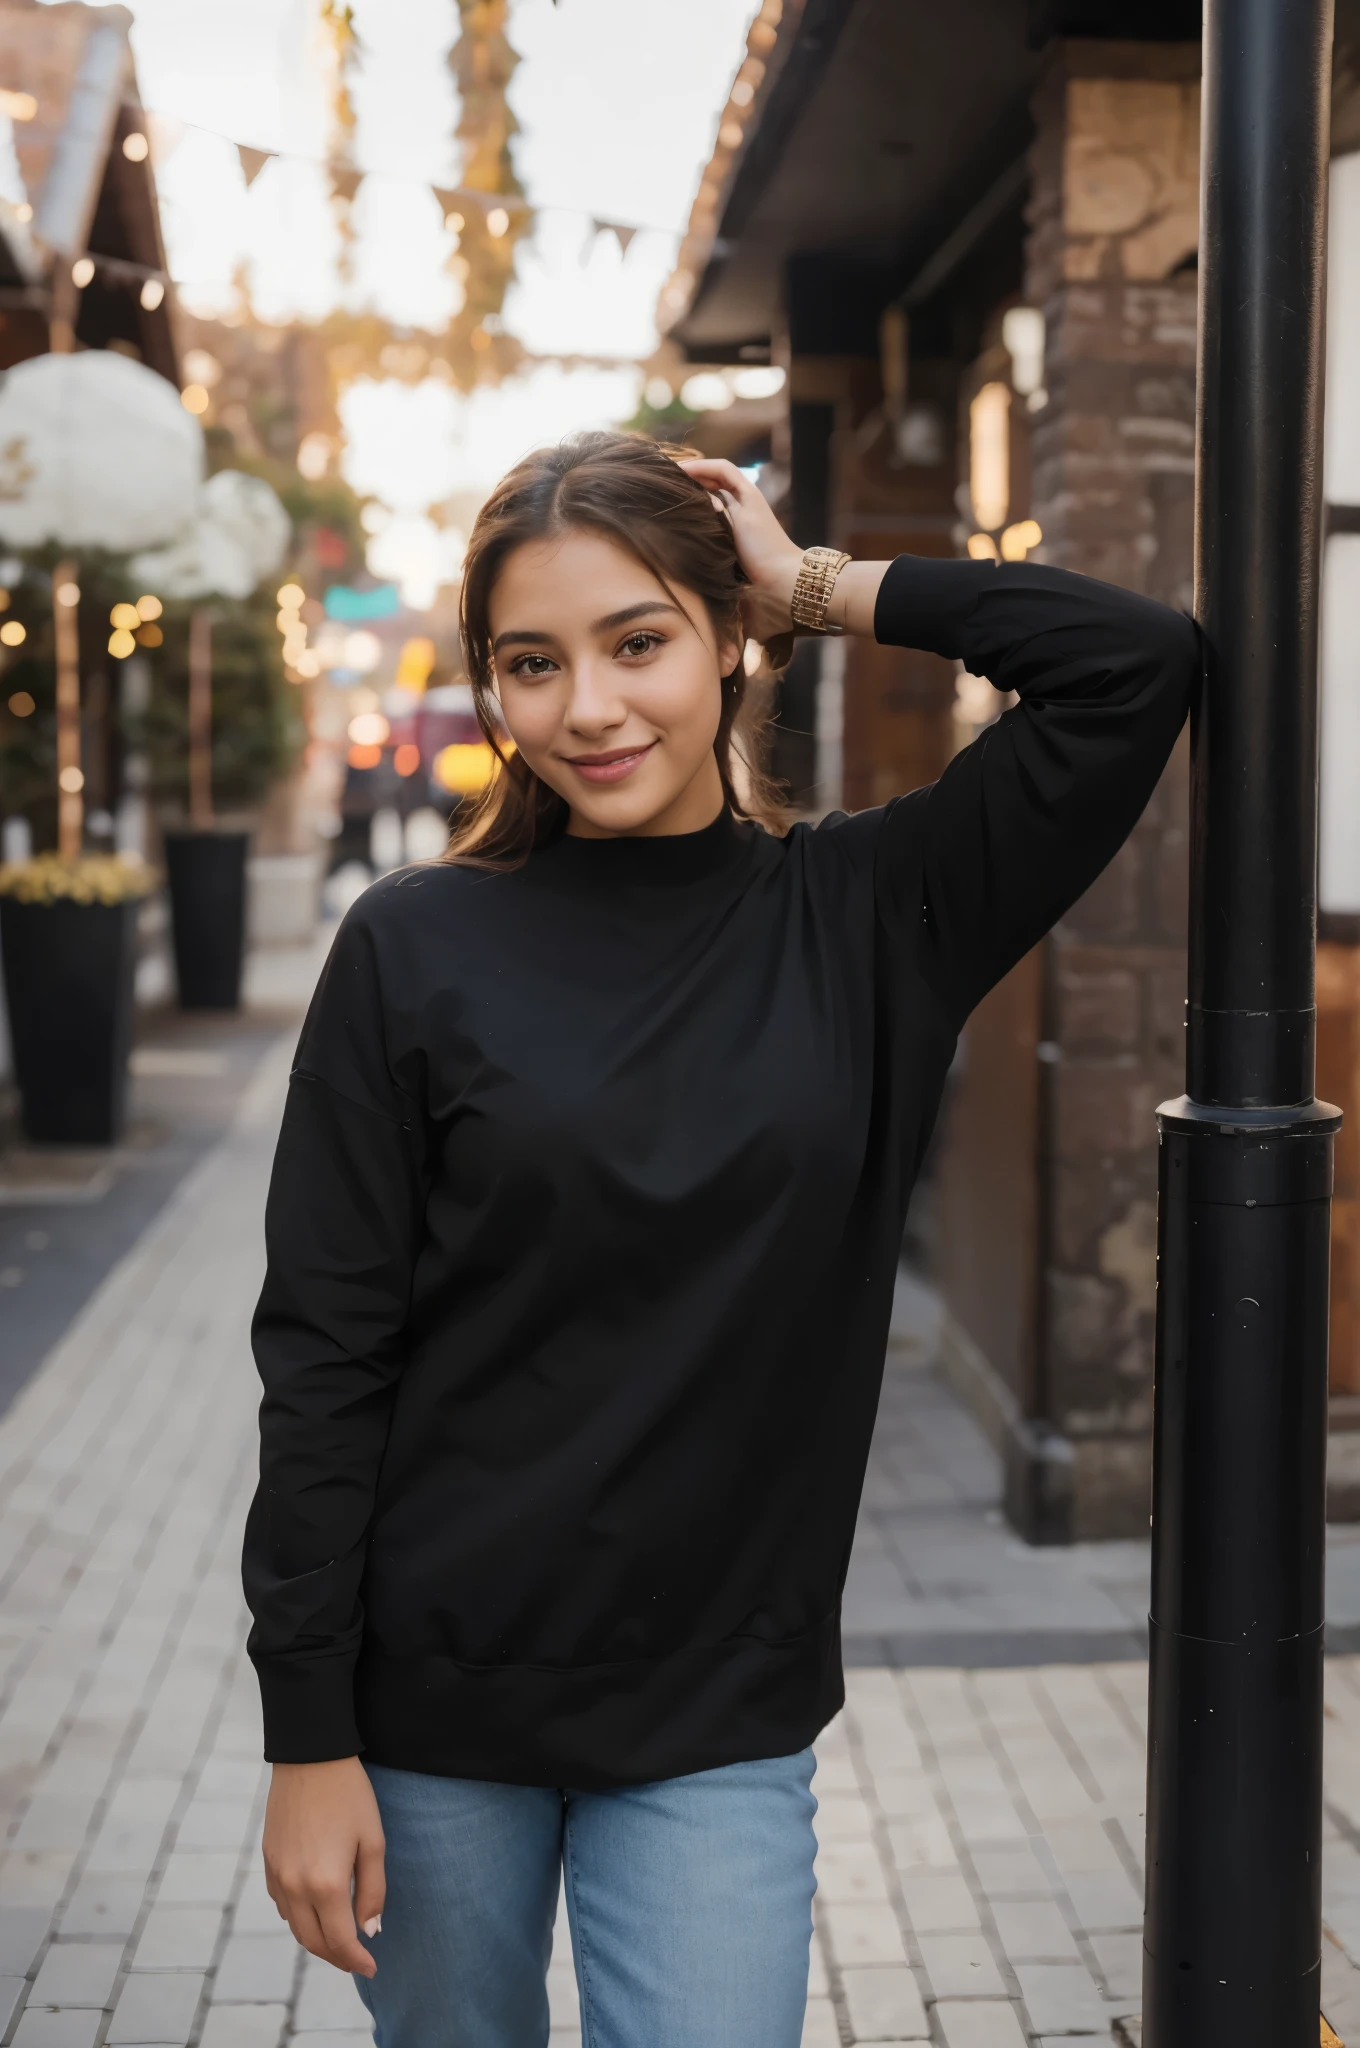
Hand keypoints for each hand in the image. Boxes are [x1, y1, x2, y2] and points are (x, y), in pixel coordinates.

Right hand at [263, 1757, 385, 1977]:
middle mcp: (295, 1887)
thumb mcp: (372, 1841)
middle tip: (357, 1959)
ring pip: (295, 1925)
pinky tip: (315, 1910)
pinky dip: (299, 1917)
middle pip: (313, 1941)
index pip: (340, 1941)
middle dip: (336, 1956)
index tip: (372, 1967)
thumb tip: (369, 1930)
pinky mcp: (268, 1861)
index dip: (357, 1960)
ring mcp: (277, 1875)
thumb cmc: (349, 1795)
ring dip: (316, 1939)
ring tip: (339, 1939)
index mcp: (325, 1884)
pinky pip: (282, 1904)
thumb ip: (372, 1891)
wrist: (310, 1756)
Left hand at [677, 457, 803, 647]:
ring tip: (662, 473)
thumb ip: (727, 623)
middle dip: (683, 491)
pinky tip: (677, 469)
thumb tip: (719, 659)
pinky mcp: (751, 501)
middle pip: (709, 494)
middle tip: (655, 492)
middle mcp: (743, 522)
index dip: (687, 519)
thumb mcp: (739, 615)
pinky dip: (702, 467)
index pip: (709, 522)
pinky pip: (723, 471)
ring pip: (716, 478)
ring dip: (691, 473)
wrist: (792, 595)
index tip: (661, 522)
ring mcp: (748, 509)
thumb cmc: (772, 611)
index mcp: (738, 546)